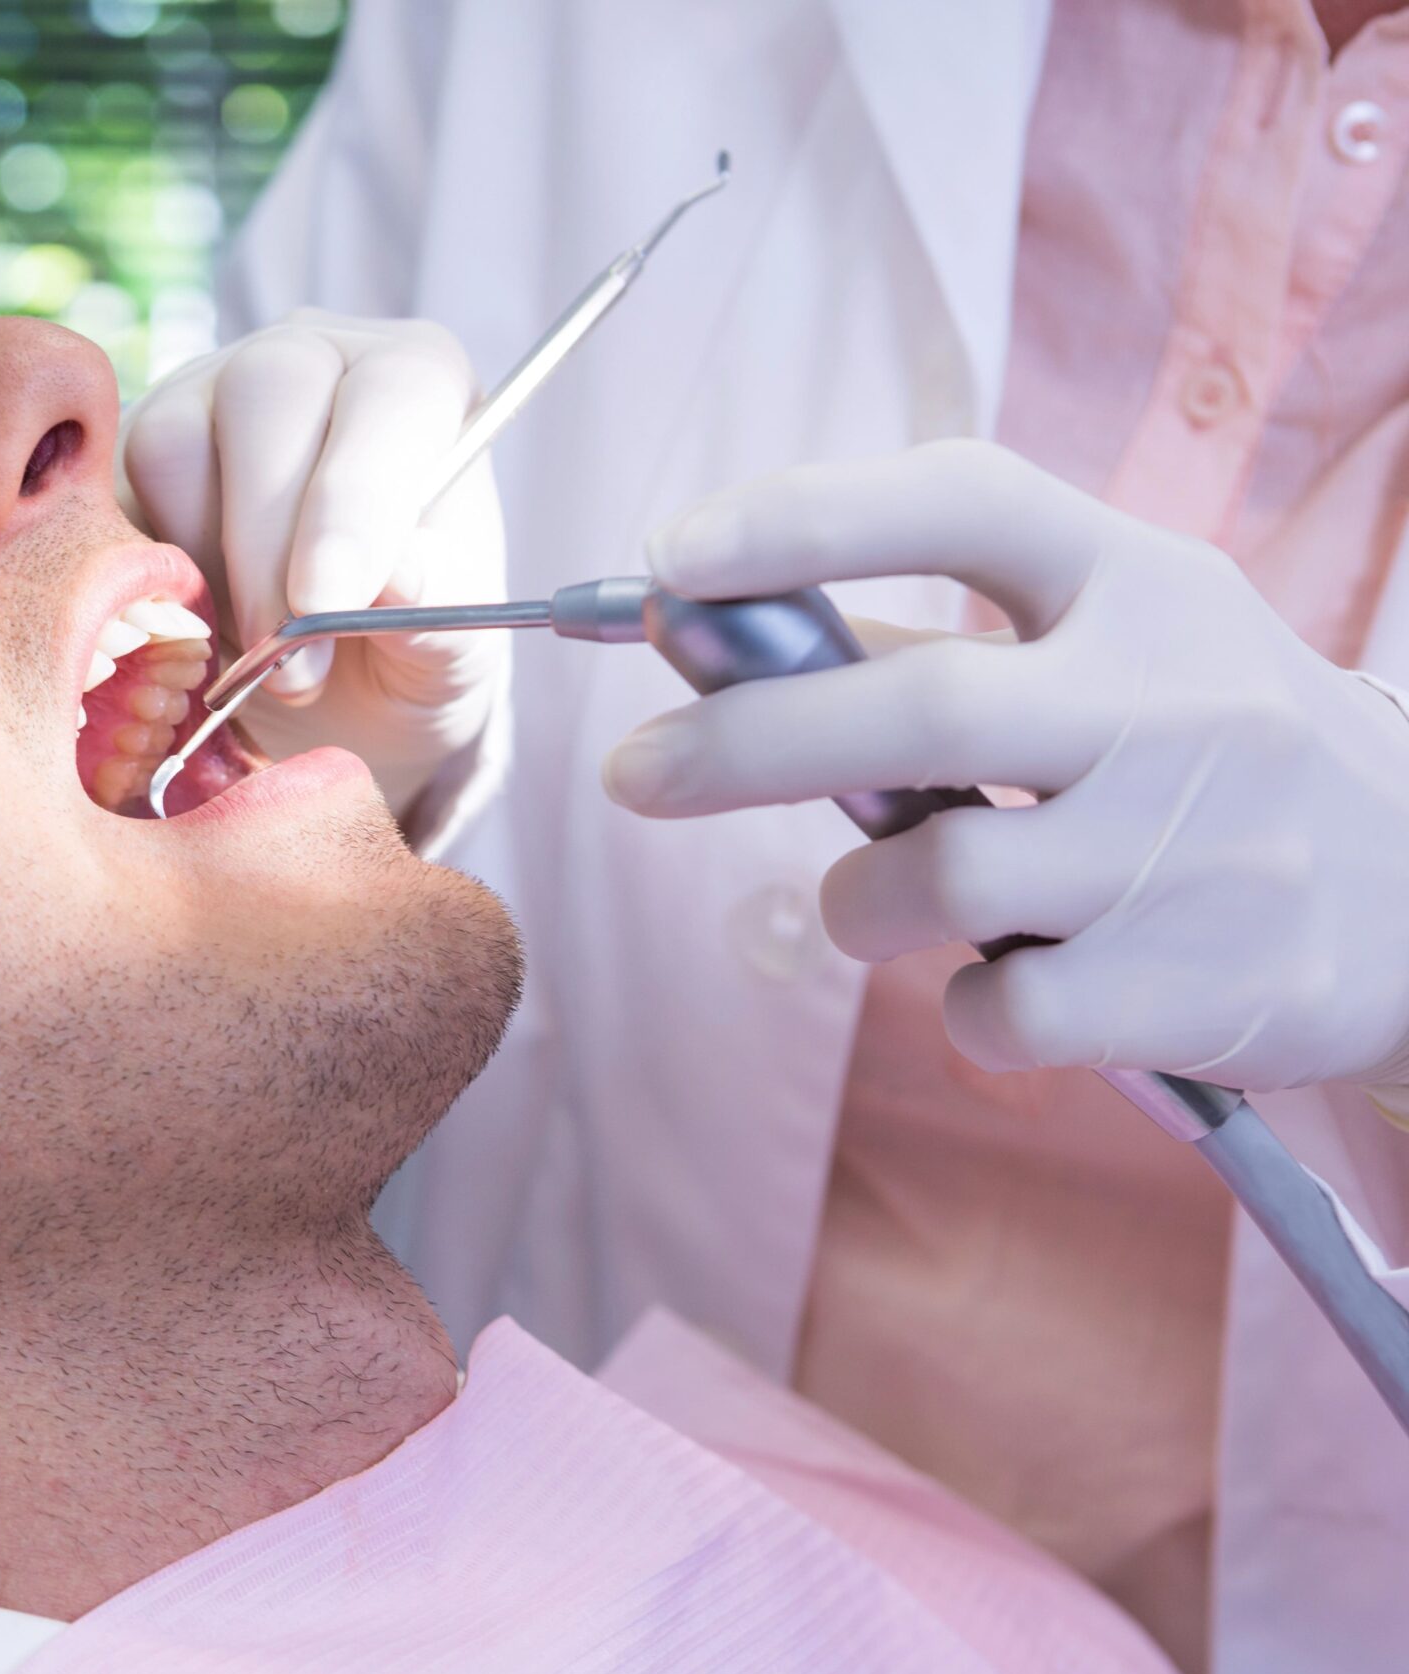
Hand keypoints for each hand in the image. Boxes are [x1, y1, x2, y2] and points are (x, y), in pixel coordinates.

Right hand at [120, 309, 507, 814]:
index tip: (325, 602)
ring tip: (251, 661)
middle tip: (283, 666)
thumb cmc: (403, 655)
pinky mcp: (129, 447)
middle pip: (268, 390)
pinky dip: (146, 577)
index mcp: (420, 379)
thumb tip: (399, 575)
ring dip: (205, 568)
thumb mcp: (448, 655)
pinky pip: (111, 494)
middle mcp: (312, 356)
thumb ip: (438, 612)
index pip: (394, 392)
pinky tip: (199, 632)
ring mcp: (207, 390)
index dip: (355, 496)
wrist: (329, 697)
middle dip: (267, 543)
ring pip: (174, 439)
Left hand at [605, 439, 1408, 1091]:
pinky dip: (961, 1002)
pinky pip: (992, 1006)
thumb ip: (935, 647)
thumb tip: (710, 634)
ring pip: (933, 878)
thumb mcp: (1115, 650)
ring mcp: (1194, 846)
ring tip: (888, 898)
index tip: (668, 559)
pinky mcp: (1195, 986)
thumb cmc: (1203, 750)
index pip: (965, 504)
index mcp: (1143, 582)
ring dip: (858, 901)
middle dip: (742, 744)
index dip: (804, 521)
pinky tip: (1009, 975)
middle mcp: (1177, 698)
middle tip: (633, 774)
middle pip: (919, 712)